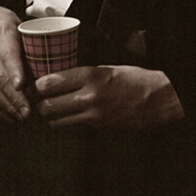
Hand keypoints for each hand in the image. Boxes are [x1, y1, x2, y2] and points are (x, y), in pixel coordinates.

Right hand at [0, 0, 29, 123]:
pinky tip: (9, 116)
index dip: (15, 71)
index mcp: (2, 32)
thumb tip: (52, 67)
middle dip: (14, 98)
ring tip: (21, 118)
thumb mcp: (20, 24)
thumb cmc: (3, 21)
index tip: (22, 86)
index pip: (8, 53)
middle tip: (28, 112)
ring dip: (6, 106)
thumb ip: (32, 43)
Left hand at [35, 65, 184, 129]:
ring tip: (52, 108)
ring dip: (51, 115)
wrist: (156, 99)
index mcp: (91, 75)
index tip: (39, 83)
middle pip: (48, 105)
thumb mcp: (107, 68)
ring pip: (56, 121)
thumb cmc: (134, 79)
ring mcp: (92, 114)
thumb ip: (84, 74)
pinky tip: (69, 115)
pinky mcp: (97, 126)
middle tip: (41, 98)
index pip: (52, 82)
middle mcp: (89, 96)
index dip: (40, 84)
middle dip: (41, 103)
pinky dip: (66, 121)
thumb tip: (61, 77)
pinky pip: (72, 125)